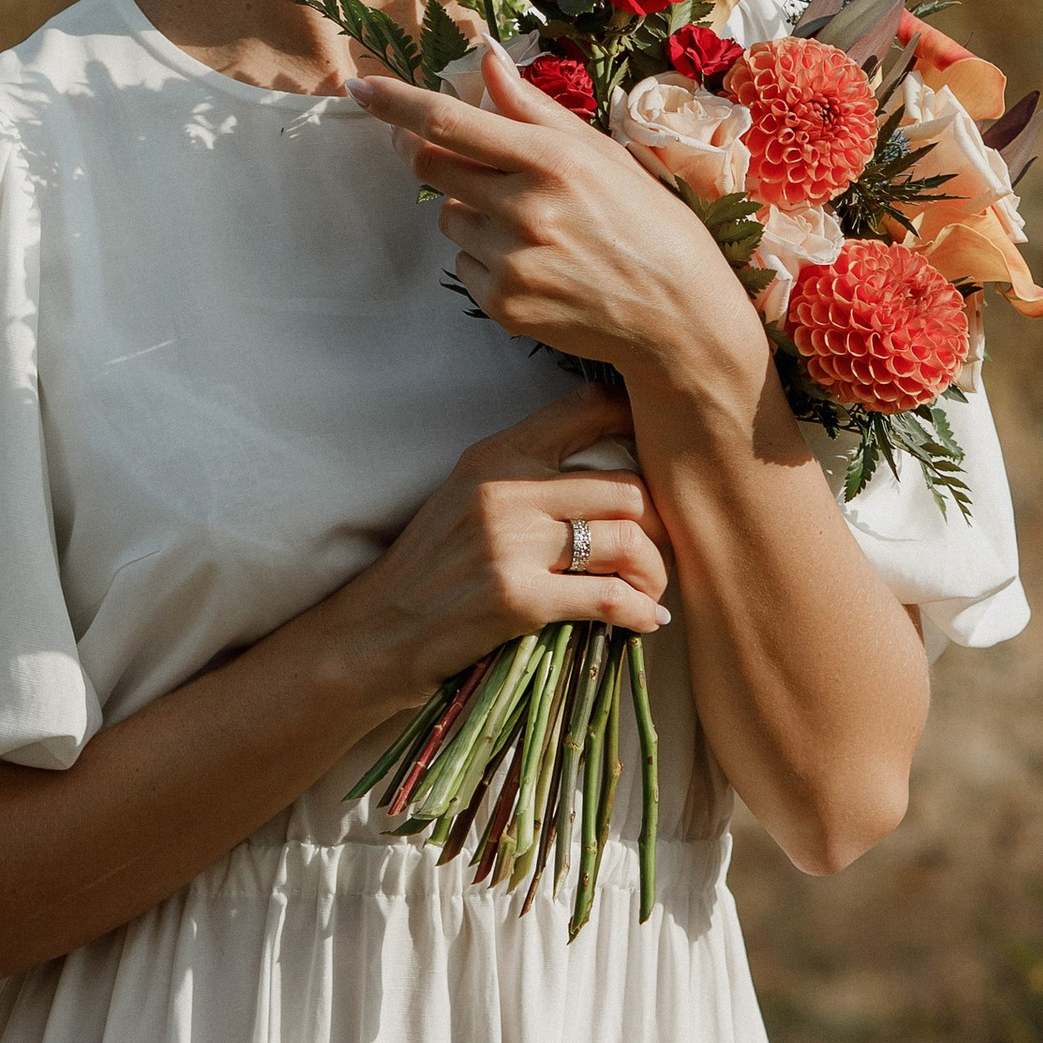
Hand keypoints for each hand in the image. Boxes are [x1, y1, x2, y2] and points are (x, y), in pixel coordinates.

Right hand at [330, 388, 672, 705]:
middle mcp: (506, 487)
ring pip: (626, 540)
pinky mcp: (516, 598)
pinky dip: (640, 612)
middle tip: (660, 553)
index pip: (586, 409)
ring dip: (653, 573)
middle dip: (660, 526)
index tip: (667, 454)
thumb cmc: (431, 569)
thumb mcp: (468, 498)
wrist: (376, 633)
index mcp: (497, 453)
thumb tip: (615, 479)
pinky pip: (608, 597)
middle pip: (627, 486)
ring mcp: (510, 543)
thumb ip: (527, 478)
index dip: (640, 421)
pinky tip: (646, 622)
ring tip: (650, 593)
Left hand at [351, 48, 769, 401]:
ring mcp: (510, 262)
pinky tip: (537, 263)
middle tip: (459, 154)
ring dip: (470, 210)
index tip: (359, 87)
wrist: (676, 314)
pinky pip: (462, 265)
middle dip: (429, 151)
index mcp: (551, 160)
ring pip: (447, 217)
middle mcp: (525, 209)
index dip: (396, 102)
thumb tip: (487, 58)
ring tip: (533, 225)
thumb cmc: (646, 221)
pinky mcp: (502, 305)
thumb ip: (534, 108)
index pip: (449, 122)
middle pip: (430, 167)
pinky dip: (486, 257)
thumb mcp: (600, 152)